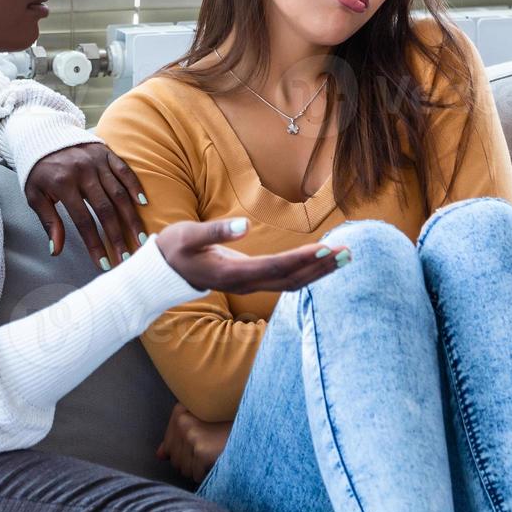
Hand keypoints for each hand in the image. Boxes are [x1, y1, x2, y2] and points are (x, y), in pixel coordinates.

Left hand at [25, 142, 148, 271]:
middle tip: (128, 258)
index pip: (83, 221)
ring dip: (131, 218)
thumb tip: (55, 250)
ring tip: (141, 239)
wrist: (41, 135)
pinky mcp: (106, 153)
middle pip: (106, 210)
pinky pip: (125, 171)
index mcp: (63, 184)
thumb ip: (49, 222)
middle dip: (118, 237)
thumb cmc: (38, 171)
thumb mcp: (34, 196)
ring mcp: (97, 161)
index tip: (105, 263)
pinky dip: (135, 187)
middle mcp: (83, 172)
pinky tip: (143, 204)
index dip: (96, 244)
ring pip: (119, 193)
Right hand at [154, 217, 347, 293]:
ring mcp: (250, 285)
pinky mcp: (252, 280)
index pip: (275, 267)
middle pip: (290, 280)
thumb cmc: (174, 249)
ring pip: (291, 284)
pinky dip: (307, 271)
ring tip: (344, 257)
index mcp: (232, 273)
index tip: (324, 249)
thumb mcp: (188, 235)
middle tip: (347, 253)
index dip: (301, 260)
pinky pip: (285, 280)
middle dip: (320, 268)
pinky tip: (322, 262)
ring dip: (319, 272)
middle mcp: (246, 284)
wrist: (163, 272)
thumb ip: (215, 231)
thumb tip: (244, 225)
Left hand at [157, 403, 232, 482]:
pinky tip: (219, 460)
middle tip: (211, 452)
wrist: (254, 432)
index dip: (185, 454)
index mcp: (180, 410)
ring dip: (199, 469)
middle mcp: (182, 420)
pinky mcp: (199, 449)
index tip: (202, 448)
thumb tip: (160, 455)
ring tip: (215, 455)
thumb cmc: (228, 429)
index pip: (168, 446)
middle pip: (174, 459)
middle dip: (192, 463)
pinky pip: (195, 474)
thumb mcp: (201, 425)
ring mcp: (190, 434)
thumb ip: (178, 437)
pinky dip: (207, 474)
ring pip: (183, 469)